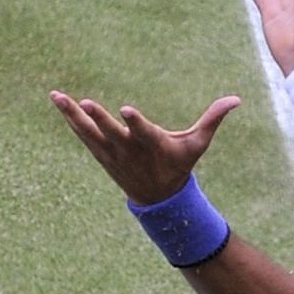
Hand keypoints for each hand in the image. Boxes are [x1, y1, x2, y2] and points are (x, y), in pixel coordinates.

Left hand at [50, 91, 238, 204]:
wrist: (158, 198)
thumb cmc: (179, 165)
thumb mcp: (197, 145)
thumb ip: (212, 119)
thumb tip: (237, 99)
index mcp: (153, 145)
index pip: (143, 132)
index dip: (134, 121)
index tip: (124, 109)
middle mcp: (129, 150)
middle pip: (111, 132)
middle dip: (98, 118)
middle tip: (84, 102)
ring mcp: (112, 153)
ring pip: (89, 132)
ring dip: (72, 114)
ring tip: (56, 95)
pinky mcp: (101, 154)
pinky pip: (83, 135)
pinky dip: (71, 120)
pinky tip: (59, 102)